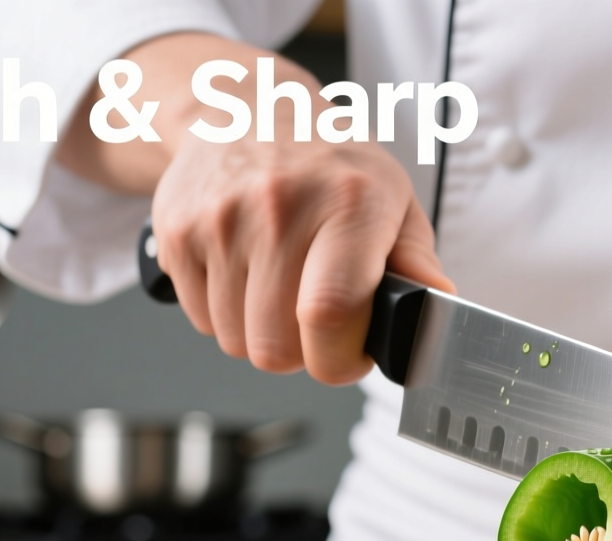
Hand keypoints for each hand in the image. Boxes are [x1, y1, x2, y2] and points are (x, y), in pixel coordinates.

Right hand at [152, 132, 448, 381]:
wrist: (246, 110)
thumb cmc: (328, 164)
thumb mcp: (392, 199)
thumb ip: (416, 260)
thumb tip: (434, 301)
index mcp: (349, 202)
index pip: (330, 314)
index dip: (339, 359)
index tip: (349, 356)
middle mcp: (281, 207)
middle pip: (276, 346)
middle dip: (302, 353)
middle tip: (315, 322)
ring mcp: (221, 220)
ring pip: (236, 341)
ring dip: (261, 334)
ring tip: (280, 290)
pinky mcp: (178, 232)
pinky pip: (202, 320)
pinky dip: (225, 314)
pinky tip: (246, 275)